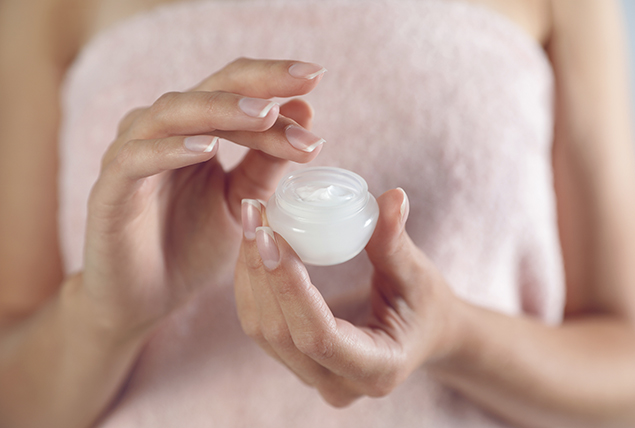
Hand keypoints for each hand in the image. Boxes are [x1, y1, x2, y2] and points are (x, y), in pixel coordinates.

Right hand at [81, 58, 326, 336]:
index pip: (235, 90)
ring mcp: (131, 155)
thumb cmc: (191, 246)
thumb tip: (305, 113)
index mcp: (193, 130)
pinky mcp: (109, 189)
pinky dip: (171, 150)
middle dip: (258, 84)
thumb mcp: (242, 202)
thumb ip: (266, 162)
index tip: (317, 78)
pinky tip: (207, 148)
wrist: (145, 300)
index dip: (274, 82)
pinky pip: (137, 159)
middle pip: (208, 88)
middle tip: (305, 81)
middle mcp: (161, 131)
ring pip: (173, 114)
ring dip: (221, 111)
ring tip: (265, 114)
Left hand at [235, 189, 459, 405]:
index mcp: (377, 369)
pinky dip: (251, 281)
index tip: (271, 234)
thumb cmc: (424, 305)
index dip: (289, 287)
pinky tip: (253, 242)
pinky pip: (260, 324)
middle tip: (254, 213)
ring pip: (260, 329)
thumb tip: (393, 197)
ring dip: (249, 272)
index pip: (319, 336)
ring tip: (250, 218)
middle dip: (260, 270)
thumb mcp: (417, 275)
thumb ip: (396, 241)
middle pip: (280, 333)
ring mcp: (313, 377)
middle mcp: (338, 385)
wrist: (421, 334)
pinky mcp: (295, 360)